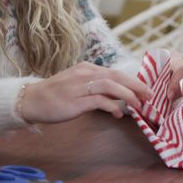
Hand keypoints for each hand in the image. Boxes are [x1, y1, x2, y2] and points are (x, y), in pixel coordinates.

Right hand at [20, 62, 153, 123]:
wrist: (31, 100)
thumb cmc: (55, 95)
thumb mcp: (77, 85)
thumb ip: (96, 89)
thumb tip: (117, 97)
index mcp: (87, 69)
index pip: (115, 72)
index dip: (133, 81)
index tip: (145, 90)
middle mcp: (85, 74)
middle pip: (117, 76)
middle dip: (136, 86)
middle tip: (150, 96)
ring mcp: (80, 86)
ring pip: (110, 85)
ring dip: (128, 95)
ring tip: (138, 105)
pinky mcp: (75, 100)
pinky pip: (99, 100)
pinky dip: (112, 106)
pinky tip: (118, 114)